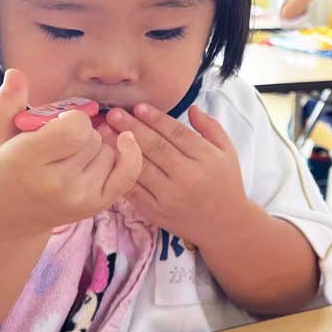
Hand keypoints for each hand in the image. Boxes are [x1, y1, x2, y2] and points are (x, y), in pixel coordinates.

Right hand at [0, 69, 142, 237]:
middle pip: (92, 137)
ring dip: (97, 147)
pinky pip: (127, 173)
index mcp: (30, 160)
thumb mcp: (0, 134)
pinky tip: (125, 141)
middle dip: (82, 132)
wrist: (12, 216)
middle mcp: (57, 182)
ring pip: (108, 151)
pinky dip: (130, 156)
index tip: (60, 123)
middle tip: (62, 143)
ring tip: (72, 156)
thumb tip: (16, 74)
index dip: (73, 118)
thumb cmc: (8, 168)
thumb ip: (7, 102)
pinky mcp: (96, 205)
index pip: (75, 127)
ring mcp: (80, 197)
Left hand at [105, 103, 249, 246]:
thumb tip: (191, 107)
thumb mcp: (227, 151)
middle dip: (131, 128)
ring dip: (120, 148)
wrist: (224, 225)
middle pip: (155, 147)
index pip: (176, 133)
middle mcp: (188, 177)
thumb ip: (210, 127)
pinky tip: (109, 159)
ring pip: (141, 167)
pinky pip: (134, 190)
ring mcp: (169, 196)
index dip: (156, 118)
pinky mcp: (156, 211)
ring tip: (104, 132)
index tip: (138, 106)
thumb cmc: (226, 183)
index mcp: (205, 159)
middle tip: (112, 113)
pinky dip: (119, 174)